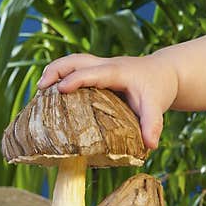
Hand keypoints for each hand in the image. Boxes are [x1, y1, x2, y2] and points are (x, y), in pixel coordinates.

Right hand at [38, 53, 177, 149]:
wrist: (165, 73)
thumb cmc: (159, 87)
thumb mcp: (157, 106)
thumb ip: (153, 124)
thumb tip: (151, 146)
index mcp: (117, 71)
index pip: (92, 72)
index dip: (76, 80)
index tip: (59, 90)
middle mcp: (106, 65)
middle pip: (76, 60)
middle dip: (56, 70)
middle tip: (41, 88)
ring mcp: (100, 66)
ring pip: (73, 61)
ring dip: (55, 71)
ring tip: (40, 91)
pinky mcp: (98, 72)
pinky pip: (75, 69)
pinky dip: (61, 77)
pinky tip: (51, 95)